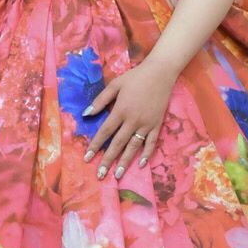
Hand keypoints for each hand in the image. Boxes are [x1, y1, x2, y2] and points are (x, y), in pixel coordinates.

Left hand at [83, 59, 174, 179]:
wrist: (161, 72)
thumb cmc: (136, 77)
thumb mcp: (115, 85)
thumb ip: (100, 100)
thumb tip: (86, 114)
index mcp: (121, 110)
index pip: (105, 132)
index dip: (95, 146)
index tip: (87, 158)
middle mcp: (133, 120)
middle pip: (118, 144)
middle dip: (108, 160)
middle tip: (100, 175)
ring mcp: (146, 124)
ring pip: (134, 147)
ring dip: (125, 162)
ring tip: (117, 175)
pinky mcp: (157, 125)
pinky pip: (152, 142)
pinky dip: (146, 154)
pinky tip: (140, 164)